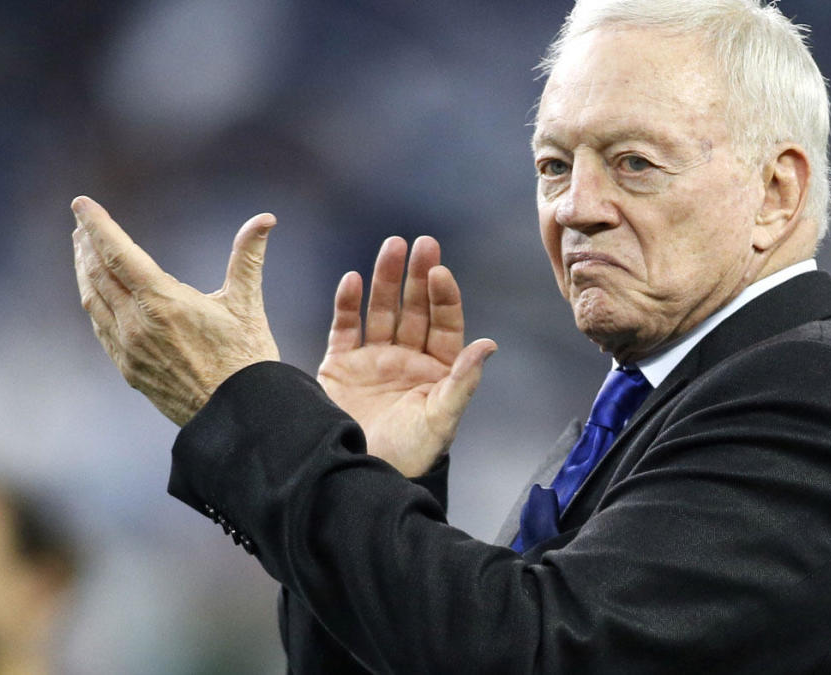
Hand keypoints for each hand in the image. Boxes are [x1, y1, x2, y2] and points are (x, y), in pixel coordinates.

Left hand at [71, 196, 279, 425]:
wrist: (237, 417)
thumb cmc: (247, 360)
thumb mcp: (247, 304)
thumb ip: (248, 257)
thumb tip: (265, 218)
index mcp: (163, 302)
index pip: (118, 253)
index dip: (97, 225)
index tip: (81, 203)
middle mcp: (137, 324)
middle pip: (97, 273)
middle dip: (88, 243)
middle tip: (82, 221)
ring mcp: (128, 349)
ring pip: (93, 300)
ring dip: (84, 271)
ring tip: (83, 250)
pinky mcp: (129, 369)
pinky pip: (100, 326)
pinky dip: (93, 301)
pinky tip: (96, 294)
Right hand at [318, 236, 496, 476]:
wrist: (360, 476)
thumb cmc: (410, 454)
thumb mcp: (441, 419)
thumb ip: (463, 381)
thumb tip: (489, 345)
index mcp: (437, 370)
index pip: (444, 323)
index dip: (443, 296)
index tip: (440, 271)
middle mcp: (407, 359)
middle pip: (414, 308)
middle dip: (417, 276)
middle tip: (421, 243)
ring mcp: (373, 360)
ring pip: (381, 310)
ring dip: (386, 279)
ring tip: (391, 246)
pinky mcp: (341, 366)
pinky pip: (345, 328)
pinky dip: (348, 304)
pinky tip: (353, 280)